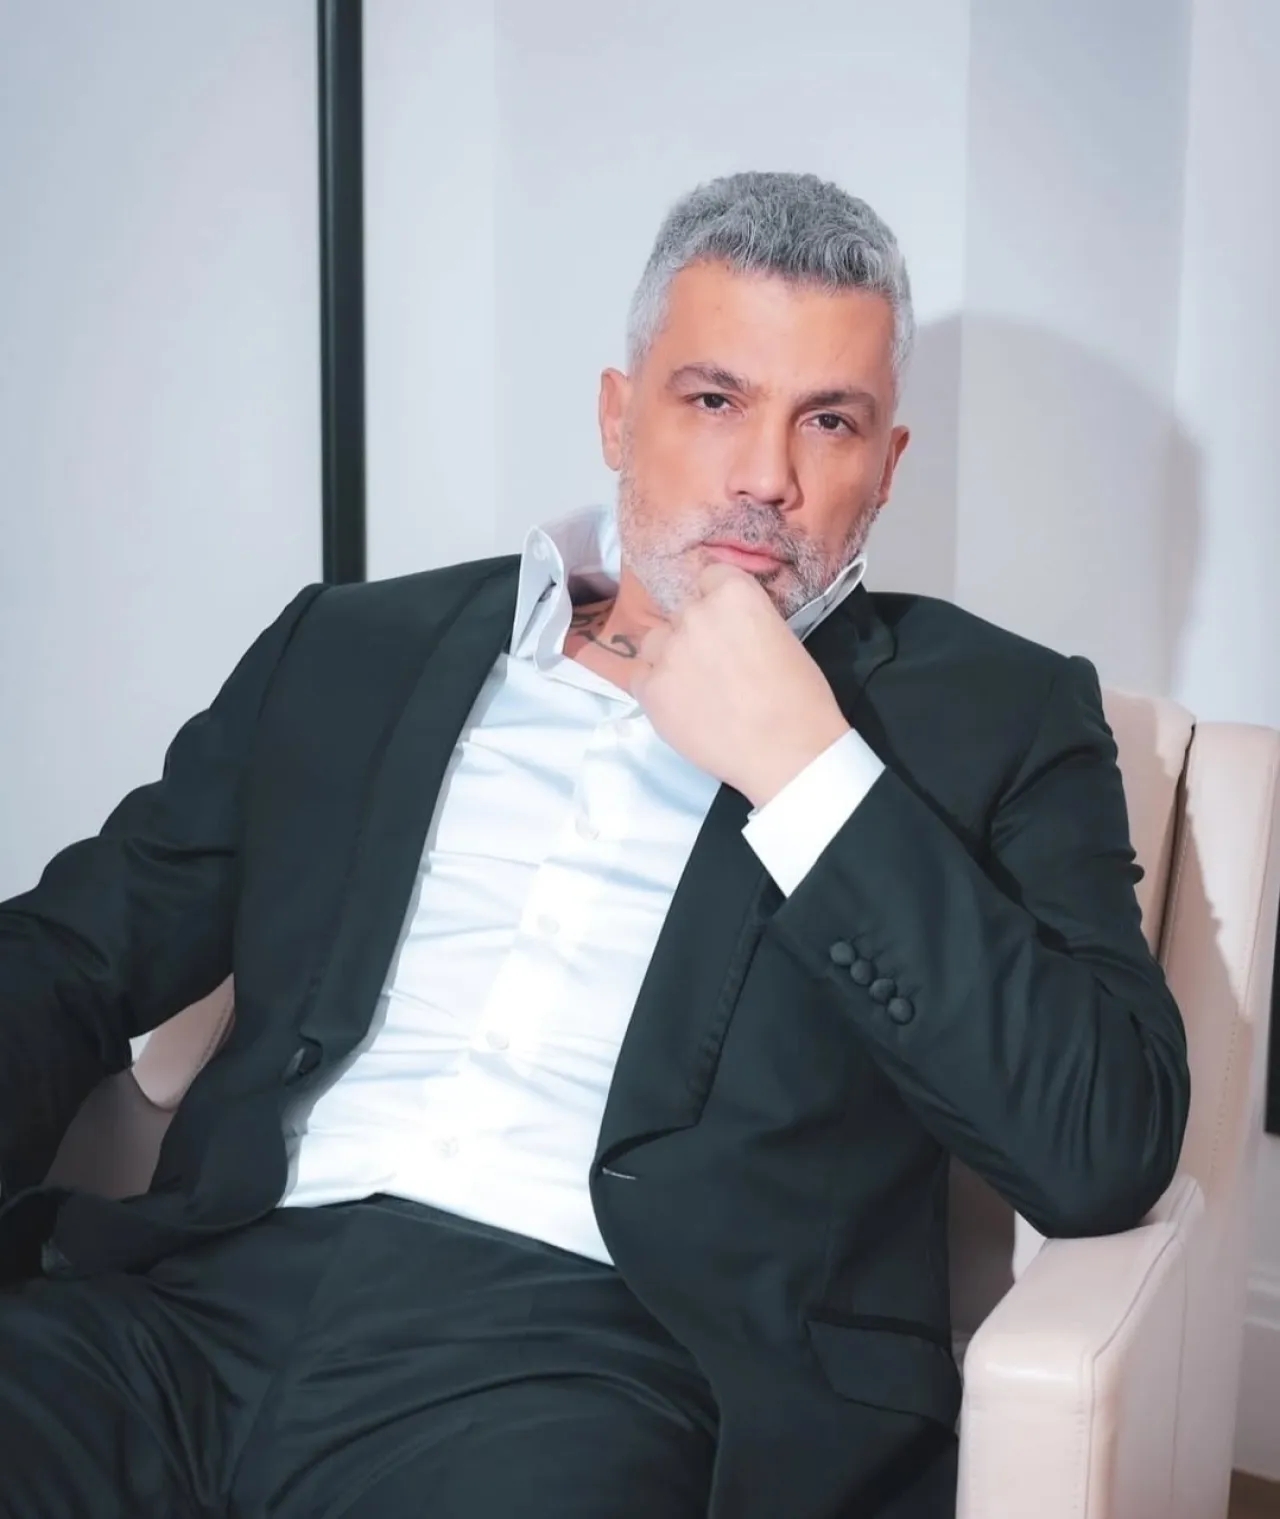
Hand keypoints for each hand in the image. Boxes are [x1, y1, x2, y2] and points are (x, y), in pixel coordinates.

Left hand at [631, 562, 850, 808]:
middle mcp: (695, 614)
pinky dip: (656, 689)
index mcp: (733, 594)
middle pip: (682, 614)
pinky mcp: (651, 688)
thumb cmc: (800, 698)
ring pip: (656, 643)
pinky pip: (640, 677)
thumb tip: (727, 631)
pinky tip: (682, 707)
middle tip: (716, 668)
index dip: (717, 603)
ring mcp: (668, 651)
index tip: (726, 627)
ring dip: (669, 658)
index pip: (709, 578)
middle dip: (695, 635)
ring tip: (696, 689)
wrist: (787, 751)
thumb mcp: (781, 638)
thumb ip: (745, 622)